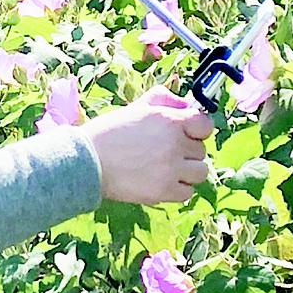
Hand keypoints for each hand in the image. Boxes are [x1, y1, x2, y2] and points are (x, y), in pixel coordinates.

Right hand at [80, 86, 212, 204]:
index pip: (205, 124)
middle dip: (187, 151)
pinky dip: (178, 189)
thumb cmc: (108, 133)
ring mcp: (171, 169)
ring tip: (169, 169)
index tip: (190, 133)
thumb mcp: (136, 108)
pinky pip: (187, 192)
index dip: (198, 129)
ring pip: (200, 172)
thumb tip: (184, 104)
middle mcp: (175, 144)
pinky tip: (162, 182)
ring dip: (188, 171)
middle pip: (200, 150)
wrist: (87, 161)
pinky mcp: (164, 190)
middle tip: (167, 152)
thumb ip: (162, 100)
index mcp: (169, 120)